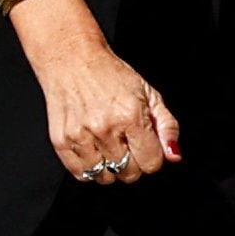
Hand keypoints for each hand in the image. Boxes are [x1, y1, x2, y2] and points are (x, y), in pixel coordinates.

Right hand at [9, 0, 179, 184]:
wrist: (71, 58)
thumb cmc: (110, 74)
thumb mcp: (148, 93)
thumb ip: (167, 126)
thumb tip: (174, 155)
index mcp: (131, 116)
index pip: (152, 163)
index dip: (151, 155)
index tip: (144, 144)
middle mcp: (105, 128)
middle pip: (129, 173)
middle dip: (132, 162)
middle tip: (125, 142)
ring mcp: (80, 136)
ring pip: (104, 177)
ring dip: (110, 167)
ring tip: (107, 146)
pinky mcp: (60, 140)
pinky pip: (80, 174)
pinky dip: (89, 168)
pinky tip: (92, 150)